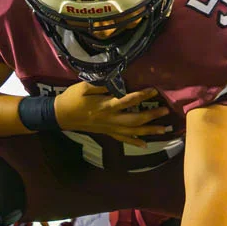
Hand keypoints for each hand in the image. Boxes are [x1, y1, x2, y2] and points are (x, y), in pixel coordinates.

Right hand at [54, 82, 170, 146]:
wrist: (61, 115)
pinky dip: (134, 142)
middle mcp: (110, 119)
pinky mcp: (106, 133)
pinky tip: (145, 144)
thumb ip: (101, 85)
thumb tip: (117, 81)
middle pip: (135, 119)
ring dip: (149, 130)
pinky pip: (123, 139)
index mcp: (105, 106)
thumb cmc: (72, 98)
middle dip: (151, 116)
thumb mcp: (84, 87)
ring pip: (132, 131)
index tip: (154, 90)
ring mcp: (109, 128)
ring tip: (163, 129)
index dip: (142, 96)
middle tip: (165, 110)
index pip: (127, 100)